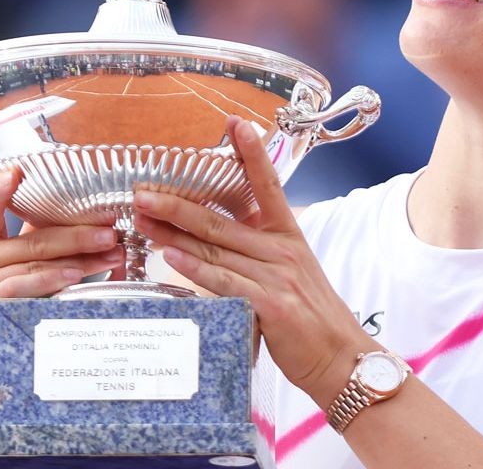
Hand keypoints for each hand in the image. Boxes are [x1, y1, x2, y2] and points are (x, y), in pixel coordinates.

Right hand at [0, 168, 124, 419]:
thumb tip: (93, 234)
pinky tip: (74, 276)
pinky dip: (49, 279)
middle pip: (36, 237)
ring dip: (79, 255)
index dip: (1, 187)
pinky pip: (20, 287)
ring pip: (35, 261)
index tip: (19, 169)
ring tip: (112, 251)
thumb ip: (39, 255)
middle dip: (82, 230)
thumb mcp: (9, 280)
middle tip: (115, 227)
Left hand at [133, 117, 371, 406]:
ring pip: (216, 247)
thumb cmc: (311, 319)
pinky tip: (172, 257)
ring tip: (142, 218)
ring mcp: (278, 275)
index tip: (236, 124)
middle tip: (142, 191)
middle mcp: (282, 249)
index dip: (252, 153)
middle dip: (177, 202)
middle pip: (221, 219)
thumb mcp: (291, 273)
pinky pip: (226, 281)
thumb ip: (258, 254)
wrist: (340, 357)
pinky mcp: (271, 303)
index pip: (268, 185)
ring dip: (174, 230)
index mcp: (288, 236)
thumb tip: (215, 242)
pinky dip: (196, 268)